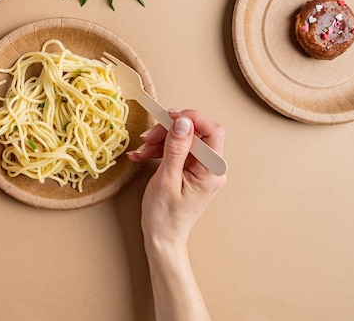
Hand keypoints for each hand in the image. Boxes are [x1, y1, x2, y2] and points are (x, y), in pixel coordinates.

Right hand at [129, 109, 225, 320]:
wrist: (162, 236)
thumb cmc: (165, 215)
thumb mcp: (167, 179)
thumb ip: (176, 148)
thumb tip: (183, 122)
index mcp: (212, 170)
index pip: (212, 131)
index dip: (191, 119)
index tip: (169, 116)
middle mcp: (210, 167)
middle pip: (194, 132)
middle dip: (169, 130)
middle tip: (147, 137)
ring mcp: (200, 167)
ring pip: (182, 138)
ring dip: (160, 140)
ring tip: (141, 149)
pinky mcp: (189, 168)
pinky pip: (176, 149)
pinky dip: (158, 148)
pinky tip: (142, 154)